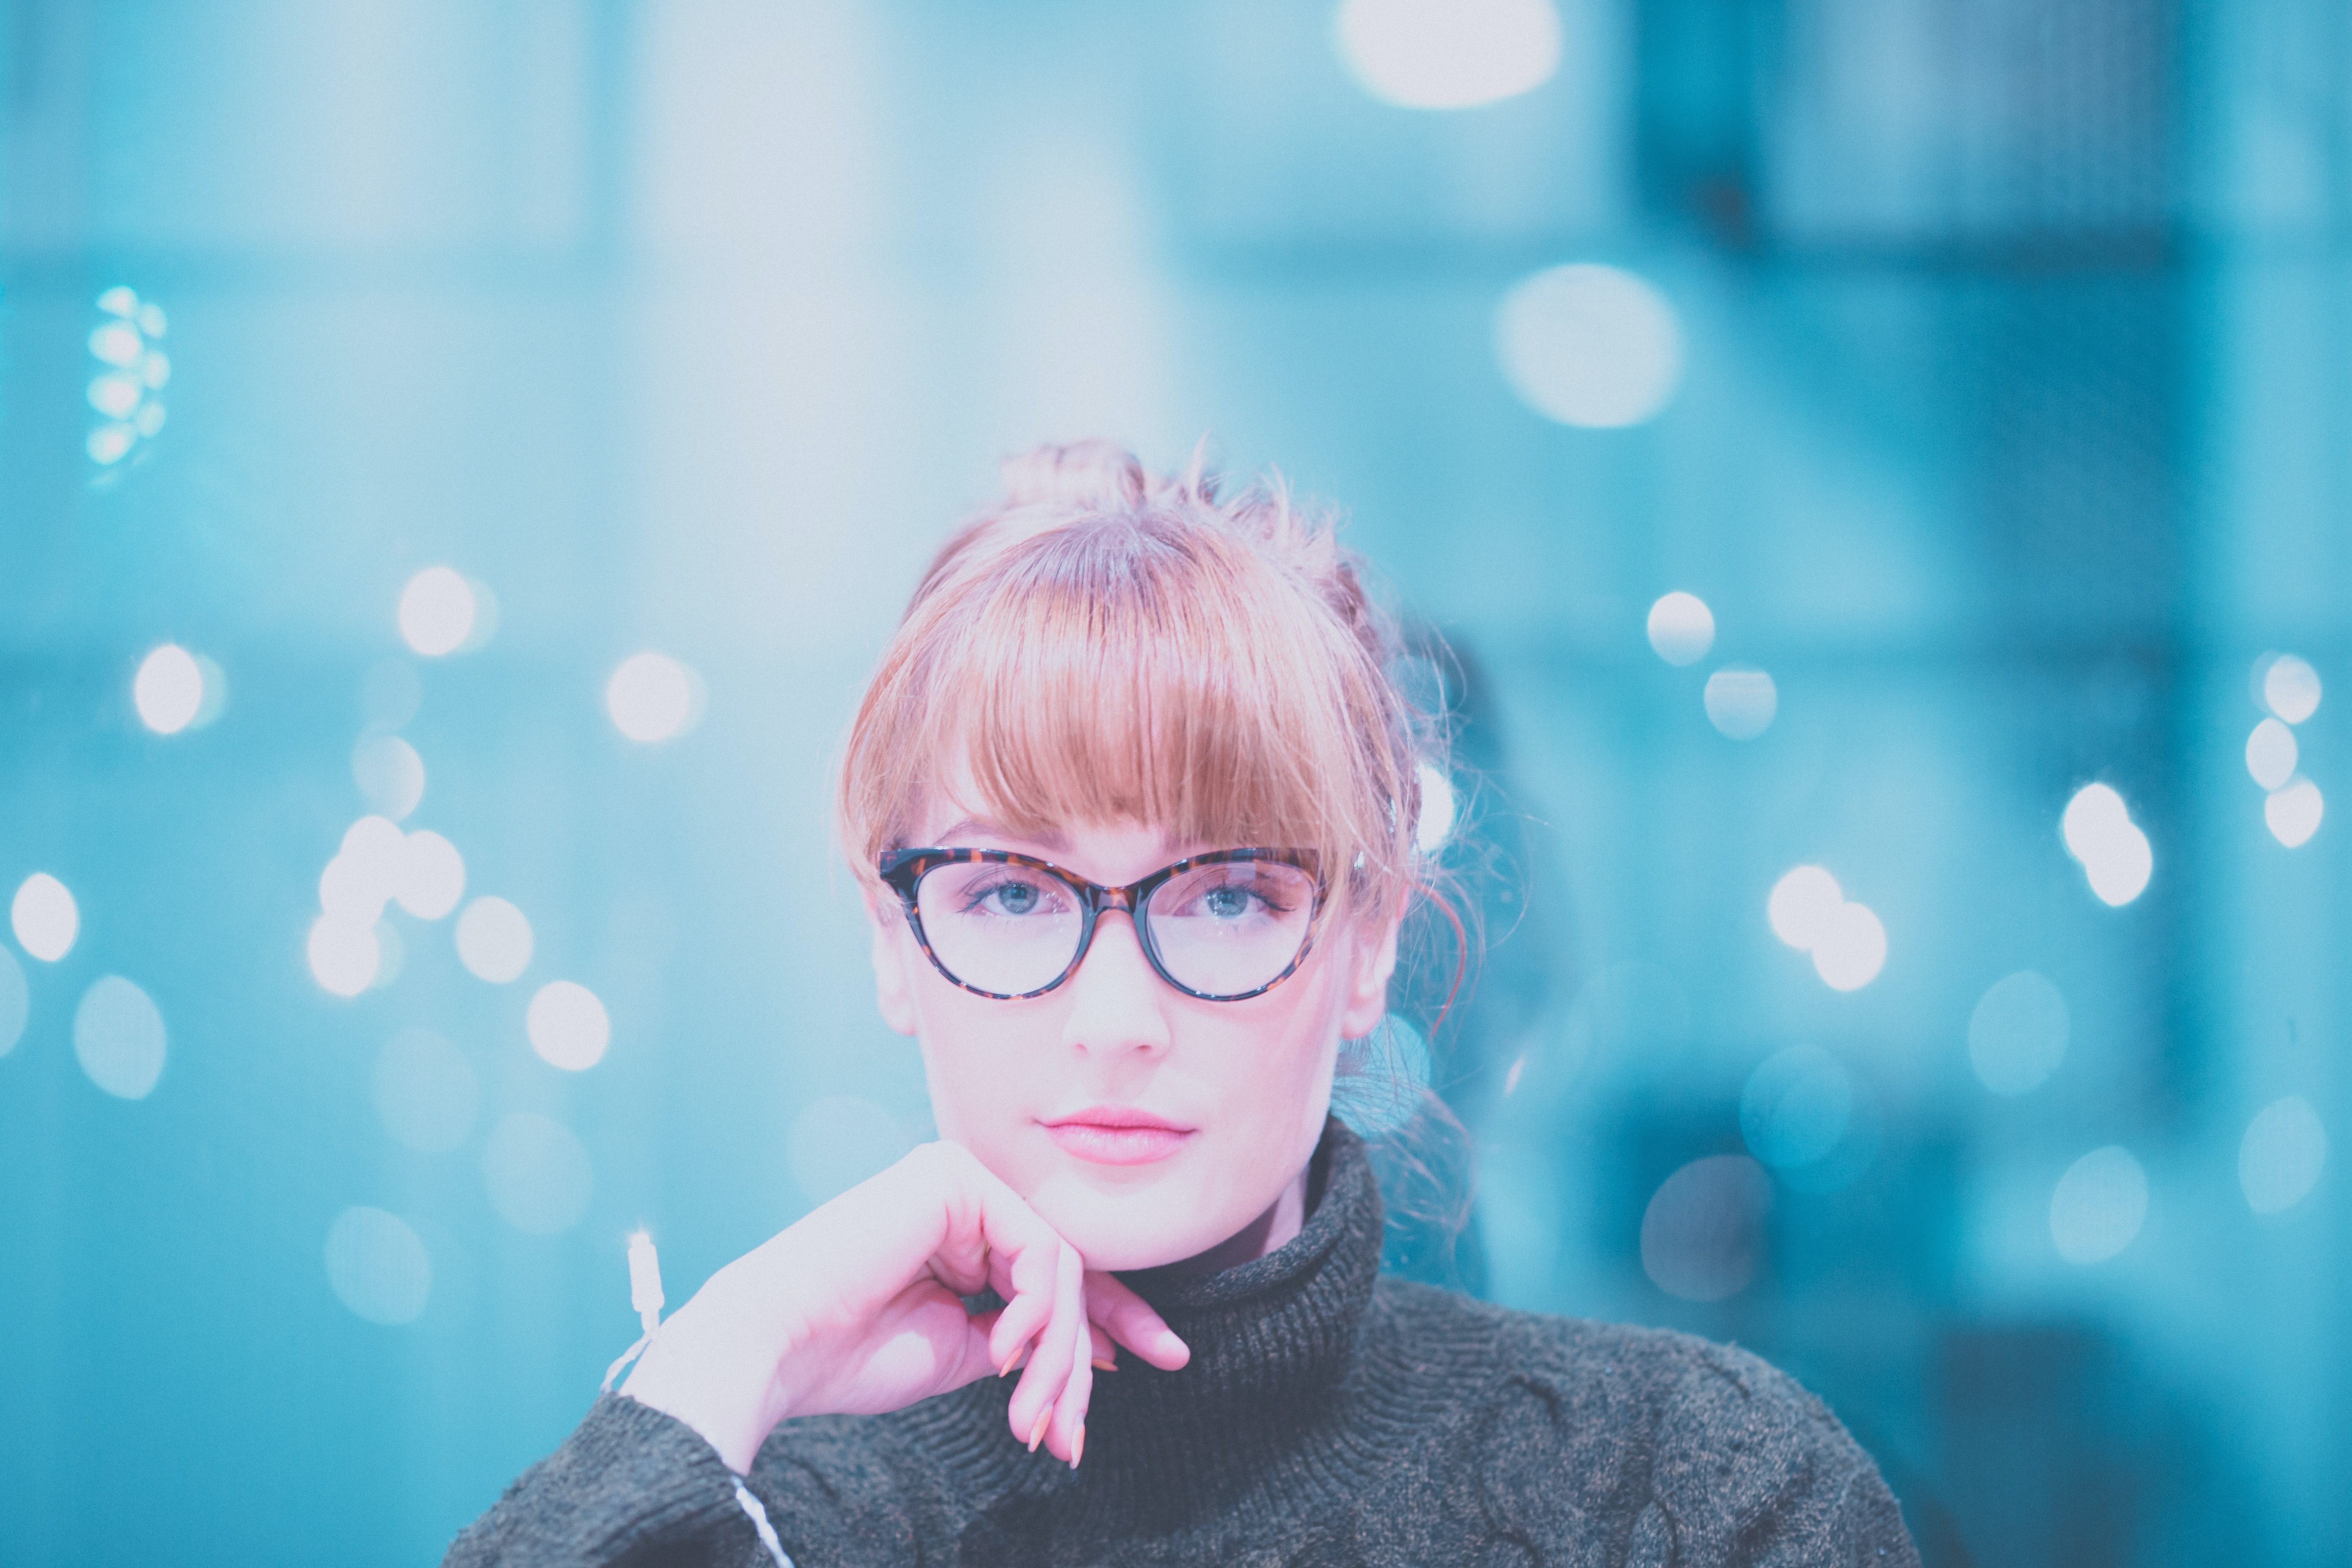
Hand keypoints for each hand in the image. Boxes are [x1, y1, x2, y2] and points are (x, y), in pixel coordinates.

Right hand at [621, 1140, 1190, 1472]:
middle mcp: (965, 1193)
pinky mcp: (954, 1177)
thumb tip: (1100, 1348)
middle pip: (1065, 1270)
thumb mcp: (961, 1350)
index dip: (1115, 1316)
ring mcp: (960, 1178)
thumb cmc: (851, 1354)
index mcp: (961, 1228)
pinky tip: (1002, 1353)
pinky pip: (1037, 1251)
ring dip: (1056, 1355)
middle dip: (1082, 1359)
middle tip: (1072, 1434)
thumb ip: (1023, 1337)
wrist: (777, 1347)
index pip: (1057, 1268)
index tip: (1166, 1357)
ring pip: (1058, 1268)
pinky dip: (1034, 1315)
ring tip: (1031, 1416)